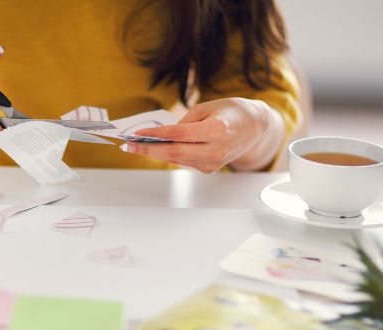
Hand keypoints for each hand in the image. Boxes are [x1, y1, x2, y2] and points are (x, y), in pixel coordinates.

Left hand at [122, 98, 284, 171]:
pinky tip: (154, 149)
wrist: (254, 129)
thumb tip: (163, 135)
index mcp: (218, 130)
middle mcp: (216, 150)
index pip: (180, 135)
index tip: (137, 134)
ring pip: (178, 160)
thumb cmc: (231, 113)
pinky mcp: (209, 169)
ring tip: (136, 147)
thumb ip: (184, 121)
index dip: (157, 135)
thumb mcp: (207, 107)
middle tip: (129, 146)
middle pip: (176, 153)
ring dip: (155, 153)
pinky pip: (184, 162)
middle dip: (149, 150)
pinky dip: (168, 155)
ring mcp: (213, 163)